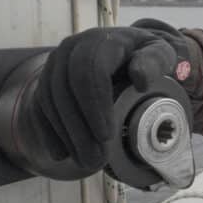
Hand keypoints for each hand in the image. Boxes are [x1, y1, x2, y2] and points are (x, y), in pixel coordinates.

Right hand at [33, 19, 189, 172]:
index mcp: (102, 41)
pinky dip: (49, 131)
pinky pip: (41, 106)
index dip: (95, 105)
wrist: (132, 51)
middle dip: (80, 128)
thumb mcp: (161, 54)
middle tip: (96, 159)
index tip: (107, 136)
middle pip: (66, 89)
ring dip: (67, 135)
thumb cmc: (149, 56)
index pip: (90, 70)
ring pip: (50, 100)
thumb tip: (140, 78)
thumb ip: (155, 62)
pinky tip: (60, 153)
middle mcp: (72, 49)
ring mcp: (56, 64)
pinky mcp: (48, 80)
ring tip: (86, 161)